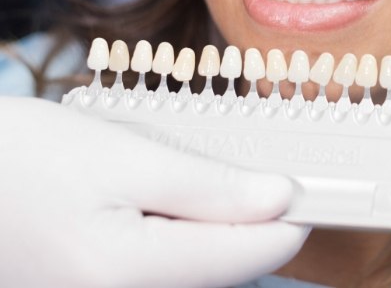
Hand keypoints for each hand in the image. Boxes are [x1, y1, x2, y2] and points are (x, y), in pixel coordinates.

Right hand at [0, 96, 307, 287]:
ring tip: (216, 172)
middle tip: (268, 165)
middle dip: (252, 217)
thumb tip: (278, 198)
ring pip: (196, 266)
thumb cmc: (27, 159)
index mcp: (129, 273)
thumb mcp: (124, 159)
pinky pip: (164, 264)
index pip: (245, 257)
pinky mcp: (102, 285)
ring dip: (217, 221)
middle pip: (223, 266)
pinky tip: (174, 193)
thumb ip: (206, 188)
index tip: (318, 187)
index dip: (290, 220)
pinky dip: (184, 228)